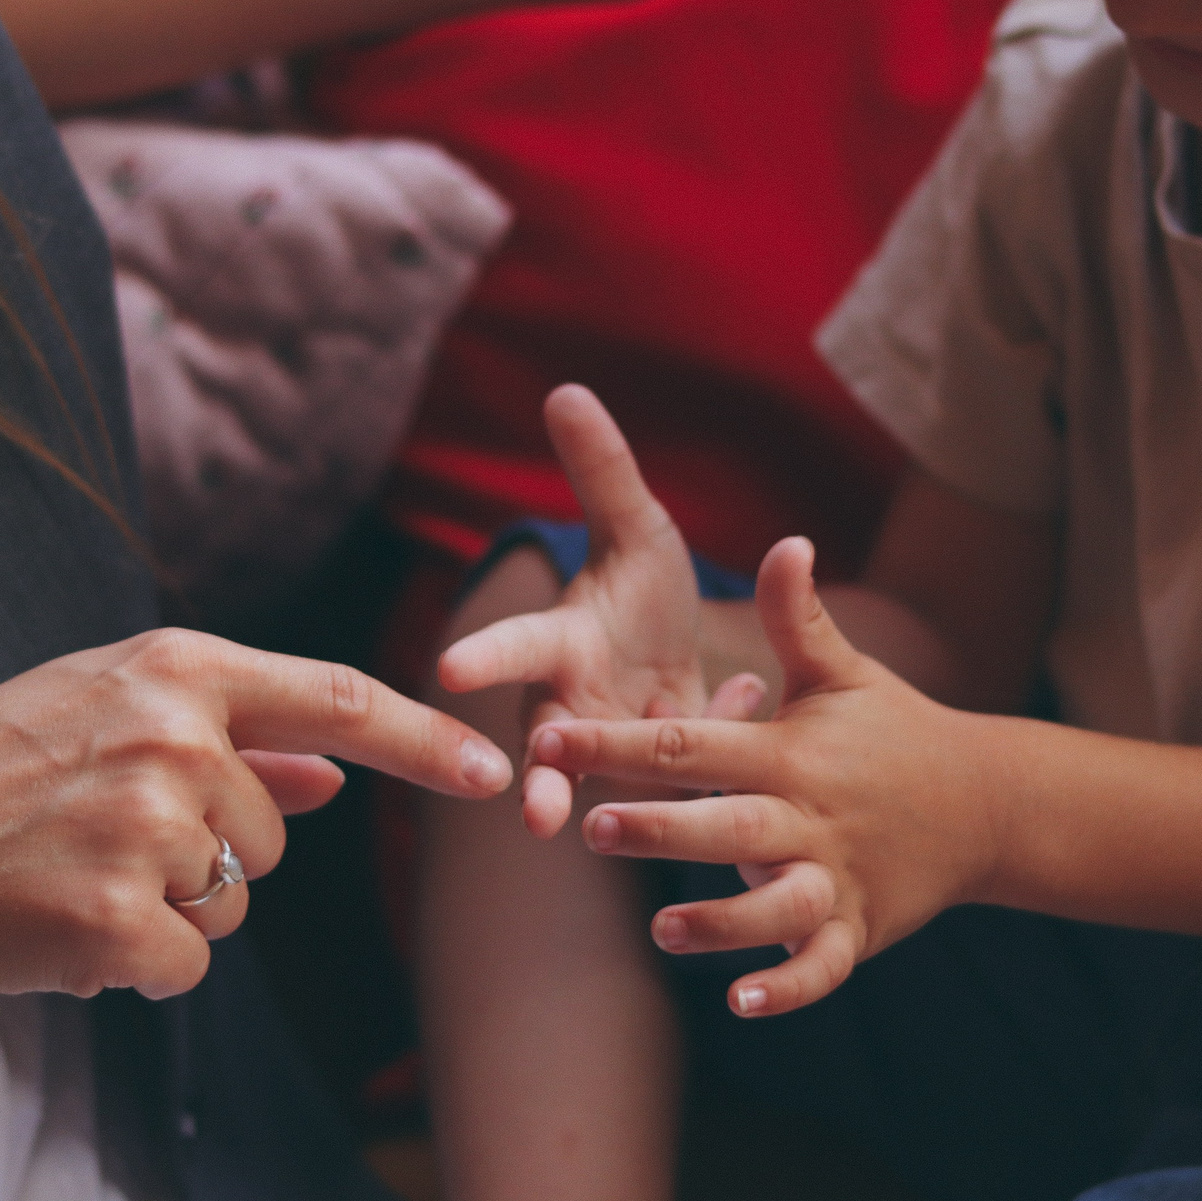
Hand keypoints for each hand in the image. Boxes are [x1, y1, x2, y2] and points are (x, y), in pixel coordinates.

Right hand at [0, 629, 512, 1004]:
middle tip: (94, 841)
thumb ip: (228, 740)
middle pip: (272, 835)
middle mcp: (173, 735)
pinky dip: (132, 968)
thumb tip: (331, 775)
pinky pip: (186, 964)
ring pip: (233, 903)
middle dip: (209, 858)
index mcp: (173, 670)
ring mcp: (146, 826)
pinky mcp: (116, 917)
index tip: (496, 771)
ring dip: (167, 911)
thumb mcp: (98, 717)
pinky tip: (57, 930)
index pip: (337, 698)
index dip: (426, 739)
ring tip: (66, 876)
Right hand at [437, 384, 762, 835]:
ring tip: (645, 809)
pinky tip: (748, 693)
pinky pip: (693, 775)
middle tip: (536, 811)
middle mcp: (581, 704)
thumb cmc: (641, 588)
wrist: (685, 654)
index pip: (516, 649)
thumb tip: (567, 389)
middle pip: (551, 746)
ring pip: (615, 784)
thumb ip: (603, 471)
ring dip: (627, 795)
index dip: (486, 658)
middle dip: (543, 779)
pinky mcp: (670, 778)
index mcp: (562, 643)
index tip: (453, 670)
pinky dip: (720, 732)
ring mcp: (623, 747)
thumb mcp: (636, 526)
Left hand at [529, 537, 996, 1016]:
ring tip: (663, 928)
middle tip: (593, 829)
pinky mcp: (857, 928)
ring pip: (774, 904)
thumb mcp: (845, 672)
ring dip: (722, 920)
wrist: (984, 802)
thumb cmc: (893, 729)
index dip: (621, 743)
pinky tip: (743, 1003)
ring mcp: (837, 876)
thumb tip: (786, 540)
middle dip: (663, 828)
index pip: (695, 744)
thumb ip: (797, 618)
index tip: (552, 738)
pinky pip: (822, 965)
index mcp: (790, 751)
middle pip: (728, 824)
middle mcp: (809, 816)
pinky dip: (788, 987)